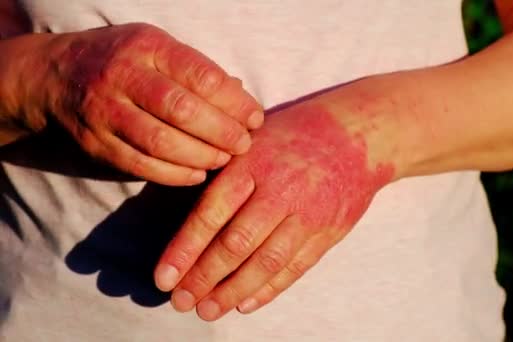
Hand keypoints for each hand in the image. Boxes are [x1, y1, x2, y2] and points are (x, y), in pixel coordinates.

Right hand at [37, 23, 262, 184]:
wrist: (53, 76)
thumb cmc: (121, 60)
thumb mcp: (156, 48)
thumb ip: (196, 70)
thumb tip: (241, 94)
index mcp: (148, 47)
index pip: (201, 76)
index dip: (235, 102)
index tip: (255, 118)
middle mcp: (124, 76)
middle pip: (183, 110)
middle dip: (222, 132)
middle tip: (243, 144)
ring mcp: (106, 112)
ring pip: (162, 142)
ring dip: (202, 156)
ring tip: (224, 159)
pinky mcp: (96, 143)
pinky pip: (142, 165)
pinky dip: (175, 175)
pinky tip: (197, 174)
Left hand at [154, 98, 394, 319]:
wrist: (358, 136)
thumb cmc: (294, 136)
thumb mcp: (253, 140)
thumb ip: (224, 176)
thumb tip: (188, 226)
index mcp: (253, 163)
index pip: (211, 214)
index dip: (184, 250)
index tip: (163, 277)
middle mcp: (280, 190)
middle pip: (236, 244)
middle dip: (204, 278)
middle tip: (180, 302)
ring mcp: (308, 213)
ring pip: (266, 262)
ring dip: (233, 291)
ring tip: (207, 310)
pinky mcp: (329, 231)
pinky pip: (295, 268)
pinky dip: (269, 290)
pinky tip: (245, 304)